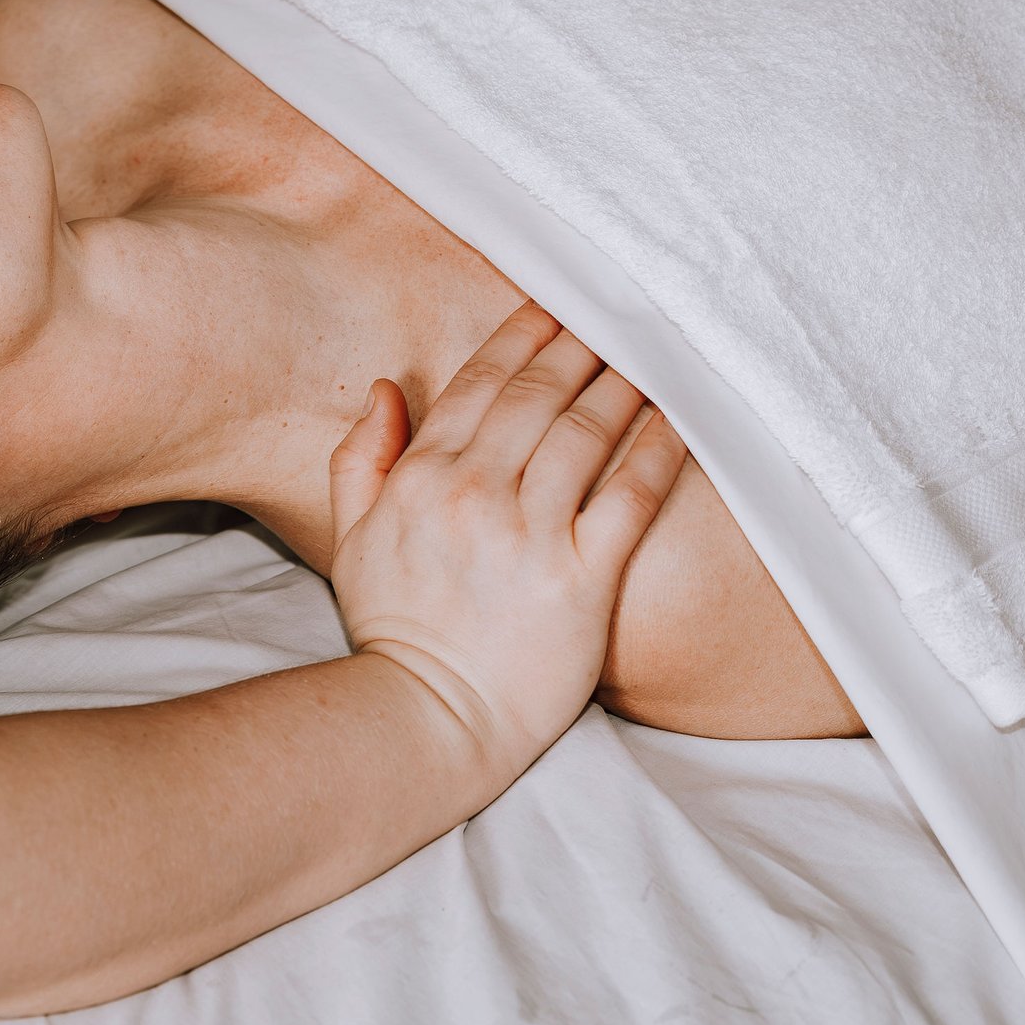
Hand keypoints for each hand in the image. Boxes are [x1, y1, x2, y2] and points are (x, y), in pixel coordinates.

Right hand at [326, 304, 688, 786]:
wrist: (427, 717)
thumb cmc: (393, 631)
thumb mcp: (348, 539)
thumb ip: (359, 460)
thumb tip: (383, 388)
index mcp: (420, 479)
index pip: (477, 387)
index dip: (519, 339)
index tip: (552, 307)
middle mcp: (475, 493)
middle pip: (538, 397)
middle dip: (578, 345)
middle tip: (615, 311)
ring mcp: (529, 533)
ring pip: (585, 433)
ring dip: (621, 385)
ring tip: (650, 354)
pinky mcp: (581, 578)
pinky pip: (628, 497)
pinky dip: (656, 452)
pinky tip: (676, 421)